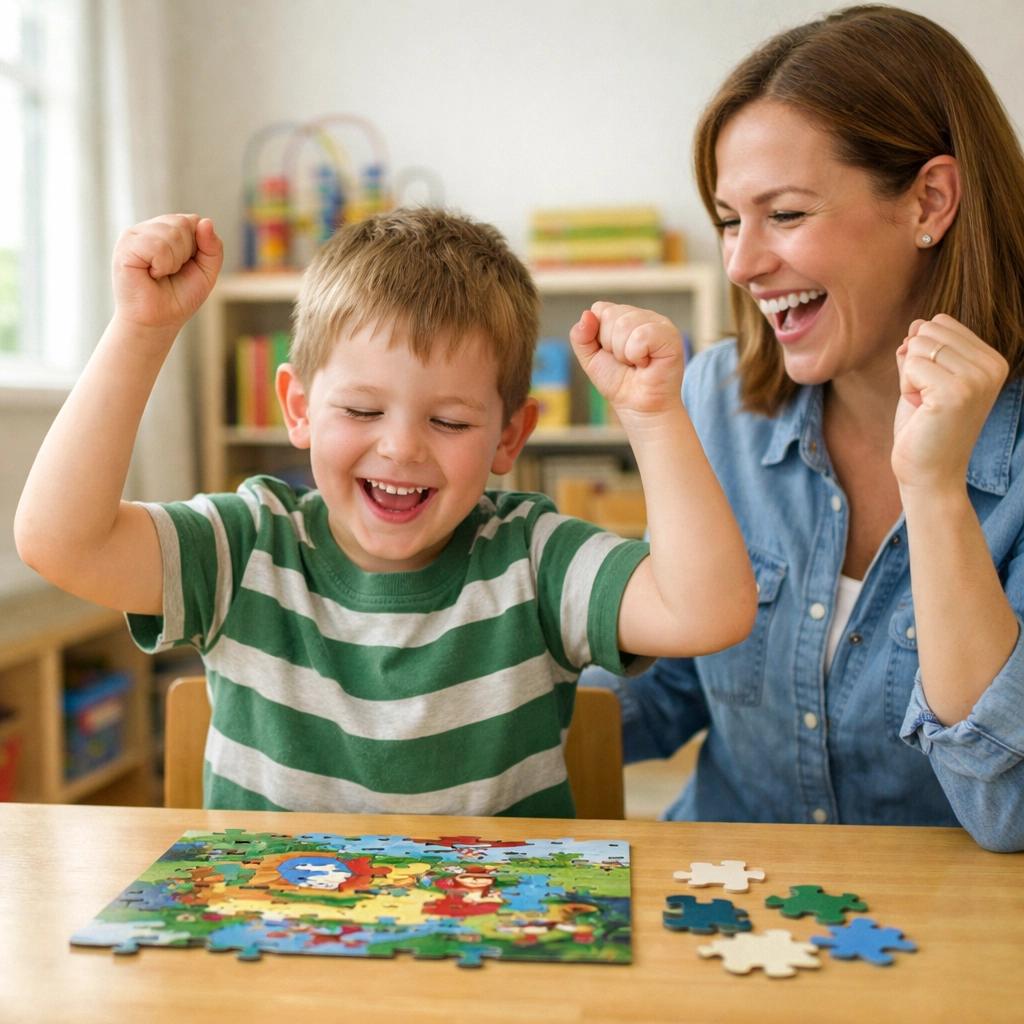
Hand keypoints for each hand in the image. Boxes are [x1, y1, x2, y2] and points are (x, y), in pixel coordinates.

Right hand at [111, 215, 223, 334]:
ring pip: (172, 233)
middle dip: (186, 254)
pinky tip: (151, 274)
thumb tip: (206, 221)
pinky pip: (157, 245)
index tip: (185, 266)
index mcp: (167, 229)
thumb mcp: (206, 271)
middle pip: (184, 223)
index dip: (198, 247)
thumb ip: (213, 247)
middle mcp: (150, 228)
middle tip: (171, 272)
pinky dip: (162, 265)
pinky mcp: (125, 246)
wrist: (159, 320)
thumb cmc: (179, 296)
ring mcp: (135, 234)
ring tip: (160, 274)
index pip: (193, 221)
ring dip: (174, 262)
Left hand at [569, 302, 683, 417]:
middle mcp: (642, 315)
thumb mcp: (590, 358)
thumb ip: (581, 337)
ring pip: (624, 325)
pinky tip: (646, 364)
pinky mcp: (670, 335)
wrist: (638, 407)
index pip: (600, 309)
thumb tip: (586, 314)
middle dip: (610, 346)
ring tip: (636, 363)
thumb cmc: (619, 382)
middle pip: (610, 315)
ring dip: (623, 353)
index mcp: (624, 316)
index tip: (610, 353)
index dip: (598, 336)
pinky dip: (636, 355)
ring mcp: (658, 323)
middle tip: (626, 361)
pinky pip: (641, 336)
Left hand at [893, 314, 1007, 491]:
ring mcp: (977, 378)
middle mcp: (992, 366)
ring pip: (919, 344)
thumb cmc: (924, 428)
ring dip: (909, 376)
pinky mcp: (957, 392)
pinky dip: (905, 386)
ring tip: (925, 404)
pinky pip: (911, 364)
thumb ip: (923, 351)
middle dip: (914, 363)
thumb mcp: (923, 381)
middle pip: (929, 329)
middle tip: (926, 397)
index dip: (923, 354)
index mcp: (991, 360)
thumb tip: (917, 323)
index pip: (941, 323)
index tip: (931, 387)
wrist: (930, 474)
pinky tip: (921, 409)